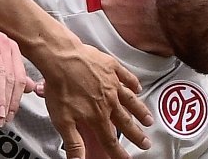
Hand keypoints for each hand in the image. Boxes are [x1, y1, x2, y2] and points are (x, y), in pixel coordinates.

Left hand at [30, 39, 150, 158]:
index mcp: (97, 116)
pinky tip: (138, 87)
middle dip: (137, 135)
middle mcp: (108, 102)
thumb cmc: (59, 86)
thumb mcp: (62, 120)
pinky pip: (126, 77)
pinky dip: (133, 83)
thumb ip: (73, 143)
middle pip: (125, 122)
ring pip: (130, 101)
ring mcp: (112, 84)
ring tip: (148, 119)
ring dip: (140, 112)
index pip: (110, 140)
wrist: (61, 58)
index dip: (118, 153)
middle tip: (146, 143)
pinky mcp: (111, 67)